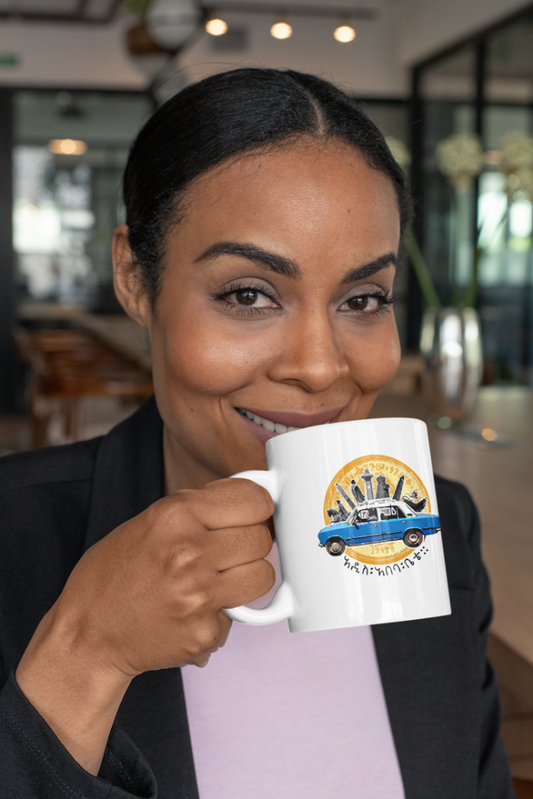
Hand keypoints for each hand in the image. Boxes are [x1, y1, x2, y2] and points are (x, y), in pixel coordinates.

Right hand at [16, 477, 273, 772]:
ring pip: (263, 575)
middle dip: (250, 542)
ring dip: (247, 577)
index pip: (255, 500)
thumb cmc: (116, 574)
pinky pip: (241, 615)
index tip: (252, 514)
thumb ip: (200, 506)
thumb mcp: (150, 521)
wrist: (88, 633)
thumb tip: (252, 496)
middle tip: (229, 550)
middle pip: (262, 538)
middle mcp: (188, 553)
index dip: (257, 507)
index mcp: (174, 516)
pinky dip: (225, 613)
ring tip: (219, 579)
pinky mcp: (203, 632)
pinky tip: (196, 610)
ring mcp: (198, 596)